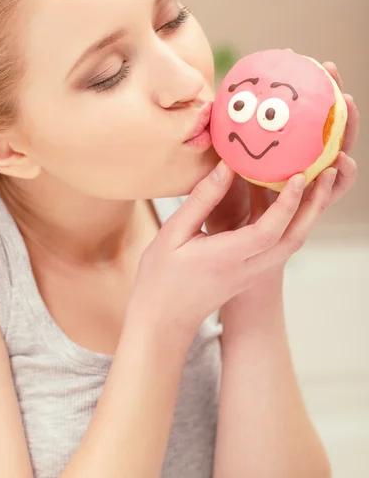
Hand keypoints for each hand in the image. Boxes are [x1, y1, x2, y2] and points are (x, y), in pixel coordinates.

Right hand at [129, 161, 333, 343]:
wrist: (164, 320)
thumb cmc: (161, 278)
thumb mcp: (172, 233)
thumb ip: (201, 200)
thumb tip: (226, 167)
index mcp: (226, 258)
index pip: (269, 230)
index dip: (288, 203)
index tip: (300, 175)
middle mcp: (247, 269)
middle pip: (293, 239)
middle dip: (314, 206)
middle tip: (328, 174)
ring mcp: (252, 274)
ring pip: (291, 244)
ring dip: (307, 214)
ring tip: (316, 183)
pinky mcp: (250, 273)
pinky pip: (279, 246)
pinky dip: (291, 223)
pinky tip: (286, 201)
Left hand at [206, 60, 358, 237]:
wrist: (217, 245)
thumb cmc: (213, 205)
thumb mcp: (213, 167)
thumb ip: (219, 143)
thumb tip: (214, 104)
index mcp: (276, 155)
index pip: (293, 117)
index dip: (296, 86)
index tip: (292, 56)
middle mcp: (295, 167)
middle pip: (320, 130)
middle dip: (328, 96)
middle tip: (329, 70)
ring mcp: (305, 188)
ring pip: (333, 156)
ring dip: (345, 130)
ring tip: (347, 105)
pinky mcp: (308, 213)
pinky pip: (330, 195)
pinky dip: (340, 178)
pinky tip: (341, 160)